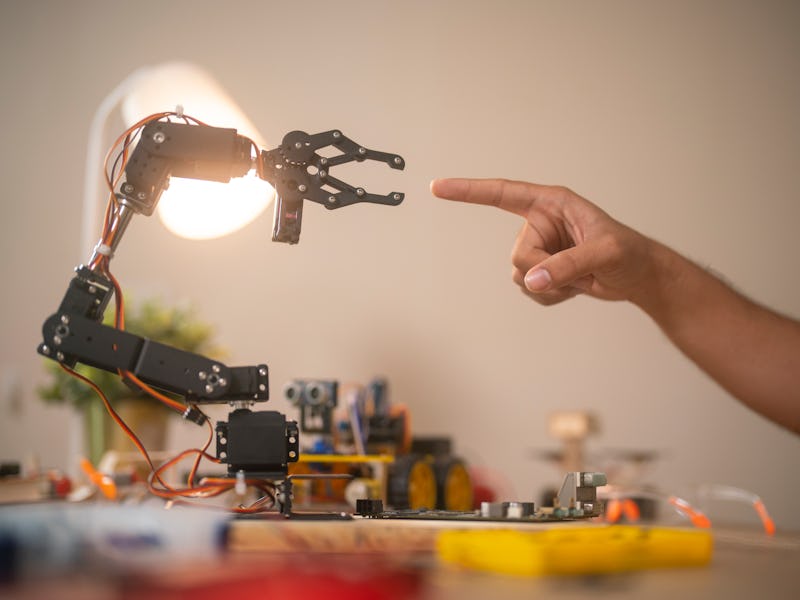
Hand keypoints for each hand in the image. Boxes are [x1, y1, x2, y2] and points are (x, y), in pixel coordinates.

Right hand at [431, 178, 657, 305]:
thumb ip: (567, 265)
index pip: (502, 194)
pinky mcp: (542, 269)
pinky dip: (551, 296)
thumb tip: (533, 281)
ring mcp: (540, 247)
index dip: (468, 191)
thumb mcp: (604, 253)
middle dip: (544, 271)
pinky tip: (574, 288)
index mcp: (551, 203)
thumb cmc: (629, 253)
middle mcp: (540, 223)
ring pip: (519, 275)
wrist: (639, 276)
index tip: (438, 188)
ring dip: (549, 286)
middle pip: (517, 254)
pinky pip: (528, 289)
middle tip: (578, 270)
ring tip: (579, 278)